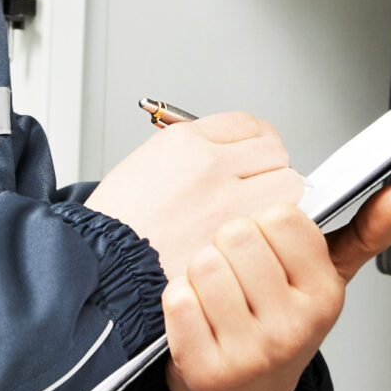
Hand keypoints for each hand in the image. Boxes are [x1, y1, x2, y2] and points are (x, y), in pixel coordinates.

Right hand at [85, 111, 307, 278]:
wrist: (101, 266)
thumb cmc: (115, 225)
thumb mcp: (145, 165)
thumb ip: (191, 154)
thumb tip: (227, 154)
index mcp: (184, 142)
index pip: (246, 124)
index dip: (254, 140)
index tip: (255, 152)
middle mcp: (209, 165)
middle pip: (274, 150)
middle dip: (269, 167)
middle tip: (258, 183)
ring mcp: (228, 202)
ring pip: (288, 183)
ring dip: (277, 198)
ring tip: (257, 212)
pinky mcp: (238, 239)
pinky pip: (276, 225)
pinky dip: (270, 231)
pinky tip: (252, 238)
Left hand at [161, 187, 390, 390]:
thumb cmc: (280, 325)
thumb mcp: (324, 279)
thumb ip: (362, 234)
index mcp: (324, 296)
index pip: (281, 216)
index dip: (265, 223)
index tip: (268, 247)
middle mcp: (292, 328)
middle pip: (238, 233)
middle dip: (229, 245)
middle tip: (239, 274)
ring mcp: (249, 353)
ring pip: (205, 263)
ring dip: (201, 273)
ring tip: (217, 294)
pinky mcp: (206, 370)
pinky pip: (178, 299)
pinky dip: (180, 300)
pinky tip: (198, 316)